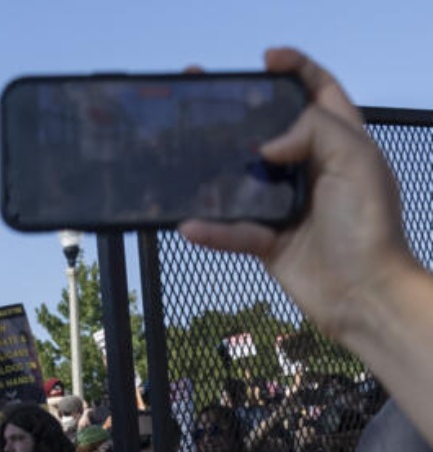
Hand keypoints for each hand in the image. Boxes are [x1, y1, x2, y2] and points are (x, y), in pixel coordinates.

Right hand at [180, 48, 419, 343]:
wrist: (364, 293)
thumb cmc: (368, 224)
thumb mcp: (355, 161)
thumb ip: (315, 132)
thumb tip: (263, 146)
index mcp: (341, 142)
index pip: (320, 92)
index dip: (296, 69)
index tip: (265, 60)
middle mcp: (311, 168)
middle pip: (270, 129)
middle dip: (239, 111)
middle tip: (205, 94)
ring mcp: (286, 204)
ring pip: (242, 178)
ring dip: (213, 168)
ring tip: (181, 149)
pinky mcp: (268, 240)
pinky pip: (231, 230)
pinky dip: (212, 230)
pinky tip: (188, 224)